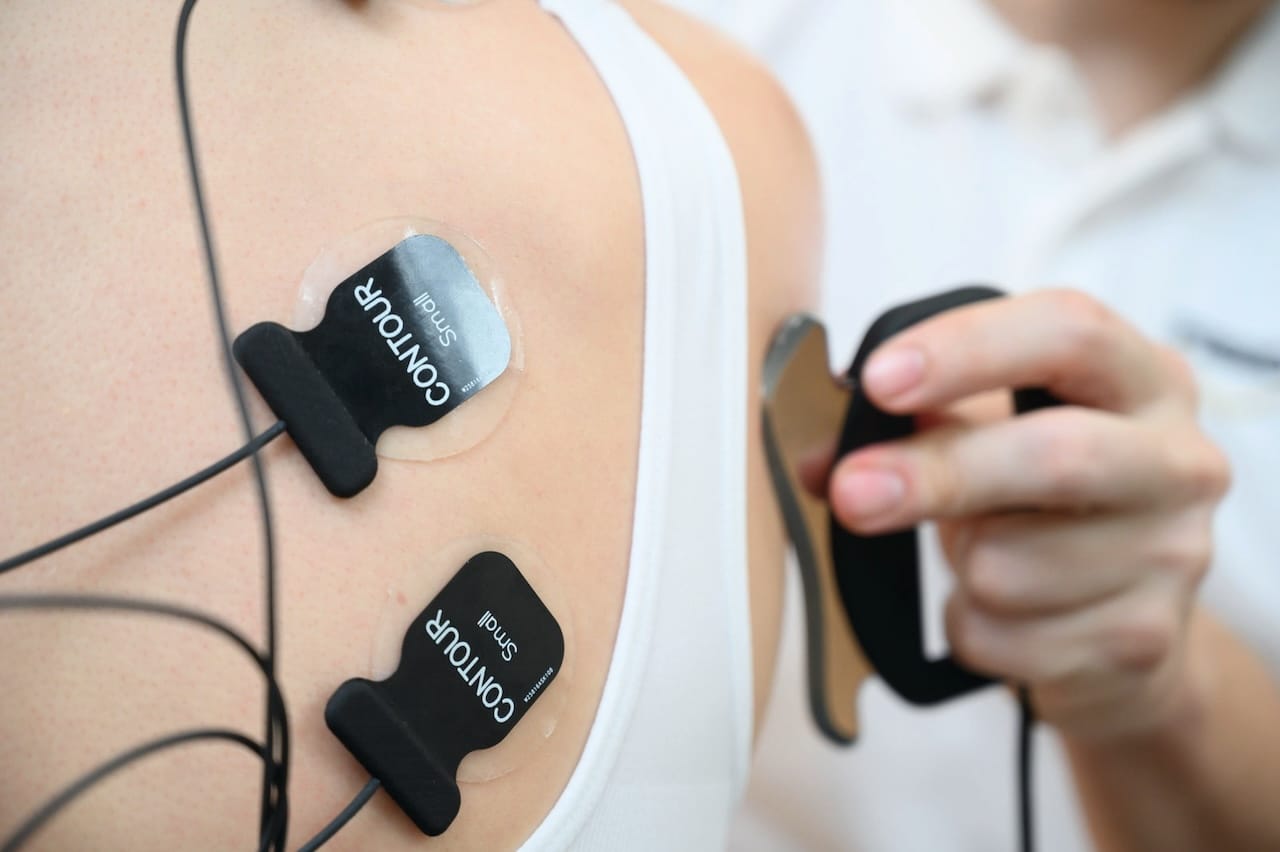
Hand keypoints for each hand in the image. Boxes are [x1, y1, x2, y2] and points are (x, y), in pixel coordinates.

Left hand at [828, 289, 1230, 739]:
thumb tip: (816, 457)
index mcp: (1141, 378)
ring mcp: (1174, 557)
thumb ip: (911, 420)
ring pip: (1011, 565)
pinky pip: (1002, 637)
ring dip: (959, 564)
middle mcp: (1178, 460)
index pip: (1070, 332)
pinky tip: (1000, 611)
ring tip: (982, 552)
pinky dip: (968, 627)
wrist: (1118, 619)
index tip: (878, 379)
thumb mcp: (991, 432)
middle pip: (1056, 455)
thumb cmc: (1041, 500)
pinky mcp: (1143, 642)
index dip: (967, 348)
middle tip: (851, 489)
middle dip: (937, 474)